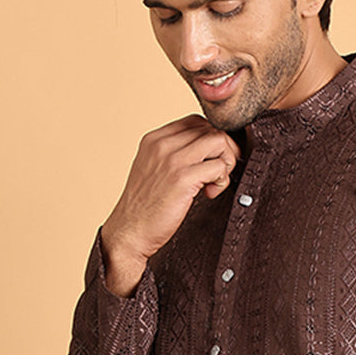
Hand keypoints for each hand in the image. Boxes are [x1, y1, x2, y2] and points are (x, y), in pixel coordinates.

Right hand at [101, 116, 240, 295]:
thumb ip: (173, 155)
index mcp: (154, 139)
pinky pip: (219, 166)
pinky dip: (222, 180)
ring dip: (226, 162)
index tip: (212, 160)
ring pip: (219, 141)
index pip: (196, 121)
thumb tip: (206, 149)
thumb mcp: (153, 170)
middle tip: (217, 174)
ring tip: (215, 182)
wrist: (129, 232)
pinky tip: (210, 194)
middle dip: (223, 151)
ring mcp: (172, 160)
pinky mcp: (183, 179)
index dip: (211, 139)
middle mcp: (163, 144)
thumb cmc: (144, 208)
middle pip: (210, 128)